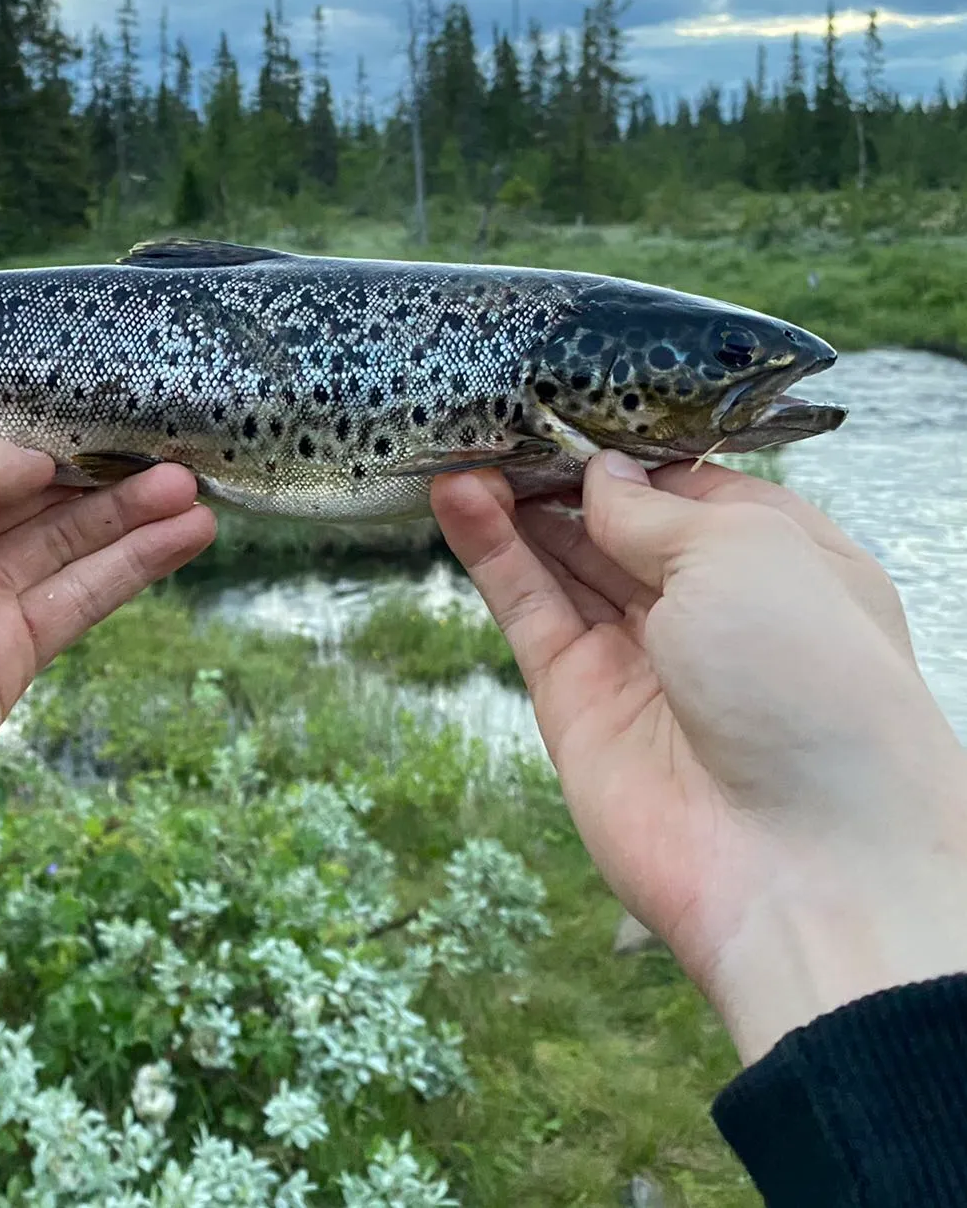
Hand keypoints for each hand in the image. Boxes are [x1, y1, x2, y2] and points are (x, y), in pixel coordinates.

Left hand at [0, 427, 215, 926]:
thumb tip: (31, 456)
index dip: (28, 428)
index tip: (94, 409)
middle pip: (22, 493)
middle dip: (93, 470)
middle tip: (171, 446)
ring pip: (61, 544)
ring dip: (127, 516)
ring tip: (196, 489)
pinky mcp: (3, 662)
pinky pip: (76, 600)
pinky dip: (130, 568)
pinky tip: (184, 537)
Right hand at [433, 452, 966, 1064]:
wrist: (800, 866)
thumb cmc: (812, 686)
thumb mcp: (747, 556)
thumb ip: (655, 512)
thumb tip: (599, 477)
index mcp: (783, 562)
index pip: (693, 487)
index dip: (630, 448)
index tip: (567, 402)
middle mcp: (712, 609)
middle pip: (619, 523)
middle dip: (561, 470)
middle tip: (494, 415)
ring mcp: (640, 655)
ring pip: (563, 559)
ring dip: (515, 501)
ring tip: (458, 440)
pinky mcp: (576, 699)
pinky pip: (527, 608)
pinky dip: (490, 552)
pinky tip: (457, 496)